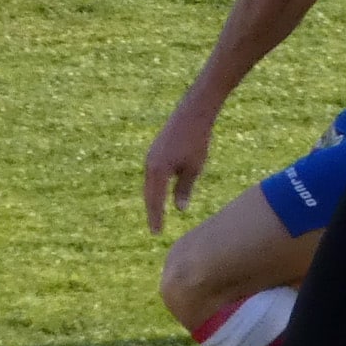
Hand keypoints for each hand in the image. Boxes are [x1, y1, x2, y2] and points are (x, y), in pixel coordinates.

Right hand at [142, 97, 215, 234]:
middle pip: (148, 194)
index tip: (157, 233)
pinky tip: (161, 191)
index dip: (156, 218)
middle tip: (155, 228)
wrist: (193, 112)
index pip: (155, 201)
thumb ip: (184, 189)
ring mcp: (151, 156)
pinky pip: (153, 174)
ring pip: (150, 184)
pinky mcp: (155, 150)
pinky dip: (155, 186)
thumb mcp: (194, 168)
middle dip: (152, 211)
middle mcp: (149, 165)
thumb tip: (179, 208)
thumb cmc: (197, 140)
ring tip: (157, 213)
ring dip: (153, 199)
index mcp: (157, 171)